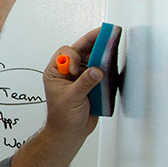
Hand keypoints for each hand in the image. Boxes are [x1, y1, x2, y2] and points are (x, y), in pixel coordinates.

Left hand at [42, 27, 104, 141]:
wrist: (70, 133)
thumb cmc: (62, 118)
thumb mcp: (72, 98)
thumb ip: (84, 83)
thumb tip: (96, 71)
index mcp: (56, 72)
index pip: (66, 53)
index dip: (75, 58)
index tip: (78, 70)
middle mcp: (68, 72)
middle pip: (81, 51)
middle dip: (93, 43)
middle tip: (104, 33)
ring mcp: (80, 77)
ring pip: (91, 59)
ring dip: (101, 54)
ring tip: (111, 45)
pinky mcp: (91, 84)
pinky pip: (99, 71)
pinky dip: (106, 67)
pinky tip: (111, 62)